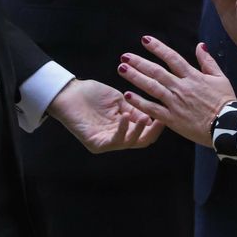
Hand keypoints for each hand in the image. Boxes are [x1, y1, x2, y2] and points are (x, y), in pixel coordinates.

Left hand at [47, 78, 162, 152]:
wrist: (69, 92)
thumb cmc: (92, 94)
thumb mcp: (120, 100)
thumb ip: (134, 109)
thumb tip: (152, 116)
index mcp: (123, 127)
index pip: (144, 131)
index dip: (156, 124)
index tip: (167, 112)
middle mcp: (116, 137)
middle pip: (141, 141)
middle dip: (153, 132)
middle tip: (162, 119)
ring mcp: (106, 142)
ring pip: (130, 143)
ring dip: (139, 130)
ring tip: (145, 118)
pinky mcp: (96, 144)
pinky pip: (114, 140)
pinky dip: (123, 130)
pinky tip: (126, 117)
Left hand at [118, 37, 236, 147]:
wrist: (227, 126)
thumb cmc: (225, 102)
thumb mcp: (220, 78)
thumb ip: (208, 61)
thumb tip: (200, 45)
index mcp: (193, 76)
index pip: (172, 58)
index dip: (158, 48)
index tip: (145, 40)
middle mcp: (181, 87)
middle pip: (156, 72)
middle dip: (139, 62)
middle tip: (124, 56)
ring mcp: (175, 103)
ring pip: (152, 87)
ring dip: (135, 77)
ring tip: (121, 69)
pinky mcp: (172, 119)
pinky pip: (153, 109)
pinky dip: (139, 102)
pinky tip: (128, 95)